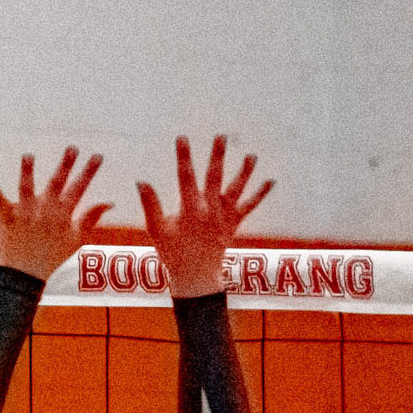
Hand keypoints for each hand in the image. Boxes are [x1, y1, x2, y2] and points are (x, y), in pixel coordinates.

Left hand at [0, 147, 111, 282]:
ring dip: (27, 171)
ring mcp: (25, 213)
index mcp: (62, 214)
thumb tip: (109, 202)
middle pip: (56, 184)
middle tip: (72, 148)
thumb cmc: (52, 256)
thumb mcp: (76, 239)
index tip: (97, 156)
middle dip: (65, 165)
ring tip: (28, 156)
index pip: (79, 189)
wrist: (25, 274)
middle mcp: (44, 211)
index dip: (89, 172)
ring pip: (26, 188)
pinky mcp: (7, 218)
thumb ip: (90, 218)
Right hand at [137, 136, 273, 298]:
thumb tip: (142, 182)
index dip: (183, 156)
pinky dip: (260, 194)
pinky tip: (270, 181)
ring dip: (244, 171)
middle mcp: (210, 209)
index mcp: (190, 209)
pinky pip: (249, 206)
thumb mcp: (156, 230)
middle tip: (221, 136)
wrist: (195, 276)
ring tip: (251, 156)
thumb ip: (150, 205)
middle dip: (217, 155)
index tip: (182, 138)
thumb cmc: (172, 253)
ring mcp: (224, 216)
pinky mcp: (233, 223)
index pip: (185, 176)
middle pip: (215, 176)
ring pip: (236, 188)